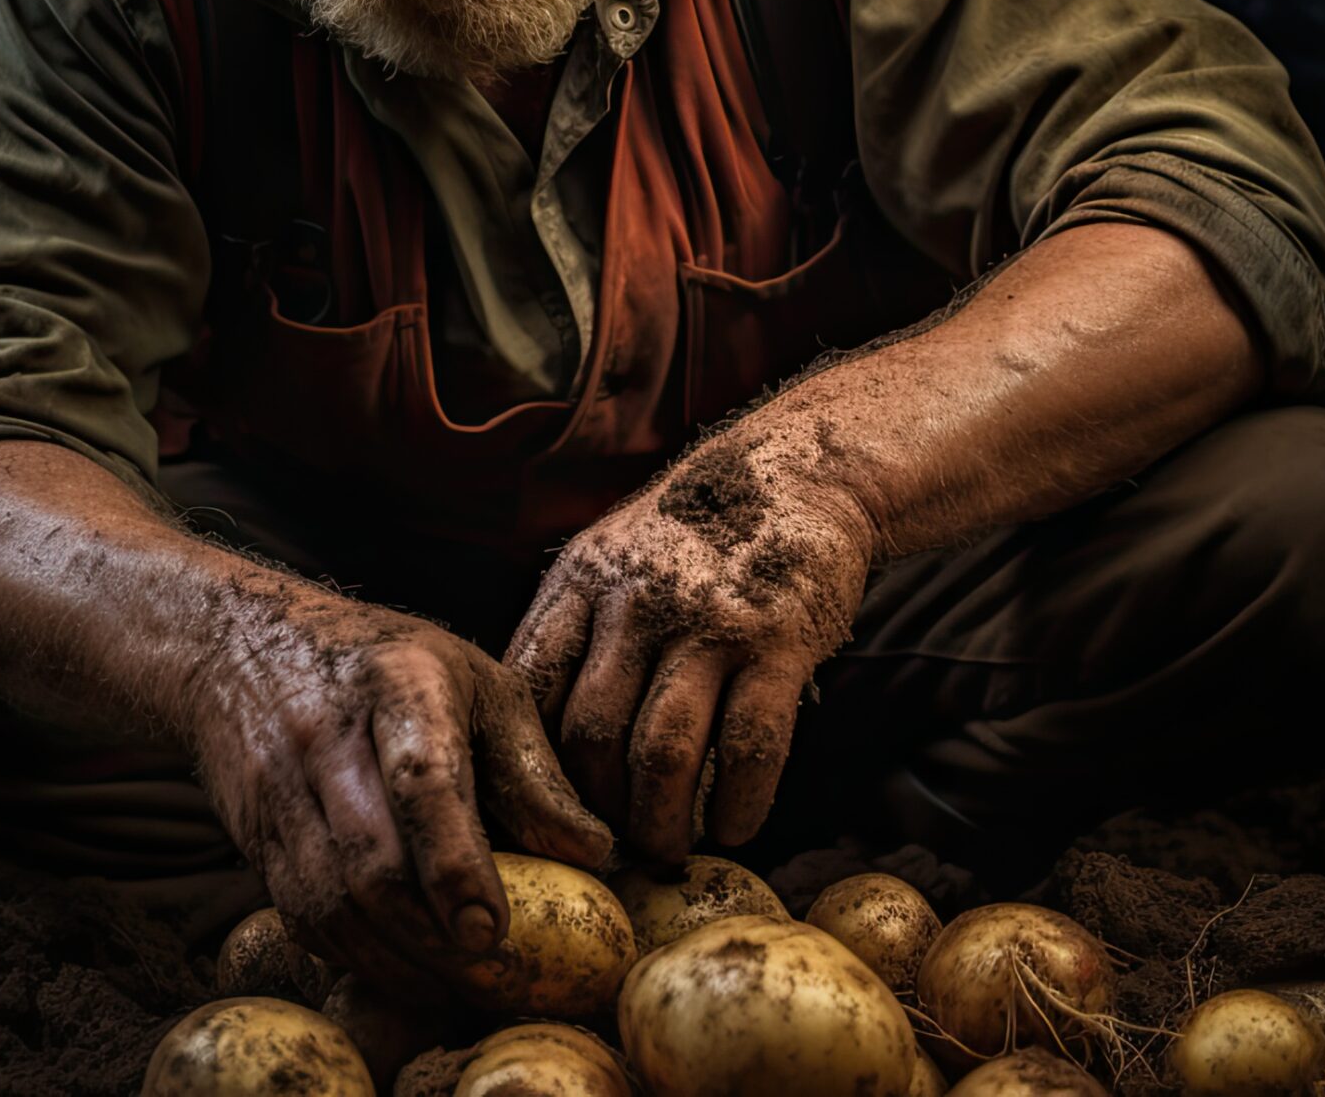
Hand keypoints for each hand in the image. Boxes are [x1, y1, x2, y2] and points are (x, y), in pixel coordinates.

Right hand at [186, 581, 612, 987]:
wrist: (238, 642)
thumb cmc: (387, 663)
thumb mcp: (475, 683)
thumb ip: (531, 768)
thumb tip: (594, 854)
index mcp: (400, 685)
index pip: (421, 782)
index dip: (456, 864)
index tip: (493, 930)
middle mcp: (326, 738)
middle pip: (370, 863)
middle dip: (433, 940)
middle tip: (494, 981)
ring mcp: (278, 790)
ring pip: (328, 904)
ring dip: (395, 964)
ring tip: (456, 991)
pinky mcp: (252, 836)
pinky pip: (300, 917)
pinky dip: (353, 958)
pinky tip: (403, 972)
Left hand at [504, 428, 876, 859]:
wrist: (801, 470)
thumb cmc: (693, 535)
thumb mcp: (609, 557)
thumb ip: (570, 633)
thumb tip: (523, 737)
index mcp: (582, 583)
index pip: (531, 690)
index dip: (528, 765)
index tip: (539, 814)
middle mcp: (638, 602)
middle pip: (592, 735)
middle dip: (595, 814)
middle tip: (607, 854)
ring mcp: (711, 623)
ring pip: (664, 753)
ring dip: (662, 822)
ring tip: (665, 852)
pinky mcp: (780, 643)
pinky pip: (750, 747)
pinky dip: (739, 805)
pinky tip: (733, 829)